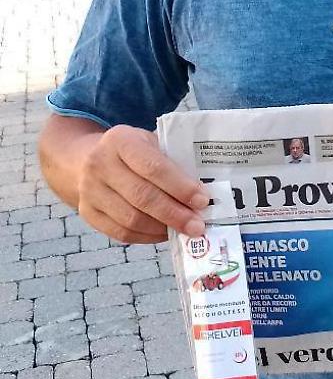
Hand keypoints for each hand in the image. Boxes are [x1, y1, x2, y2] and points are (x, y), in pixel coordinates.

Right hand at [76, 125, 209, 243]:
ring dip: (162, 228)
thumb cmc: (129, 151)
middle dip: (175, 214)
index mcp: (120, 141)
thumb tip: (201, 192)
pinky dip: (147, 237)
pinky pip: (121, 233)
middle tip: (198, 225)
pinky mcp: (88, 214)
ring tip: (185, 231)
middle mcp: (100, 165)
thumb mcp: (147, 142)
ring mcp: (90, 192)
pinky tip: (164, 234)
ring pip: (131, 219)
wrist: (83, 160)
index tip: (202, 200)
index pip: (153, 167)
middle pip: (142, 196)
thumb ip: (169, 161)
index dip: (180, 186)